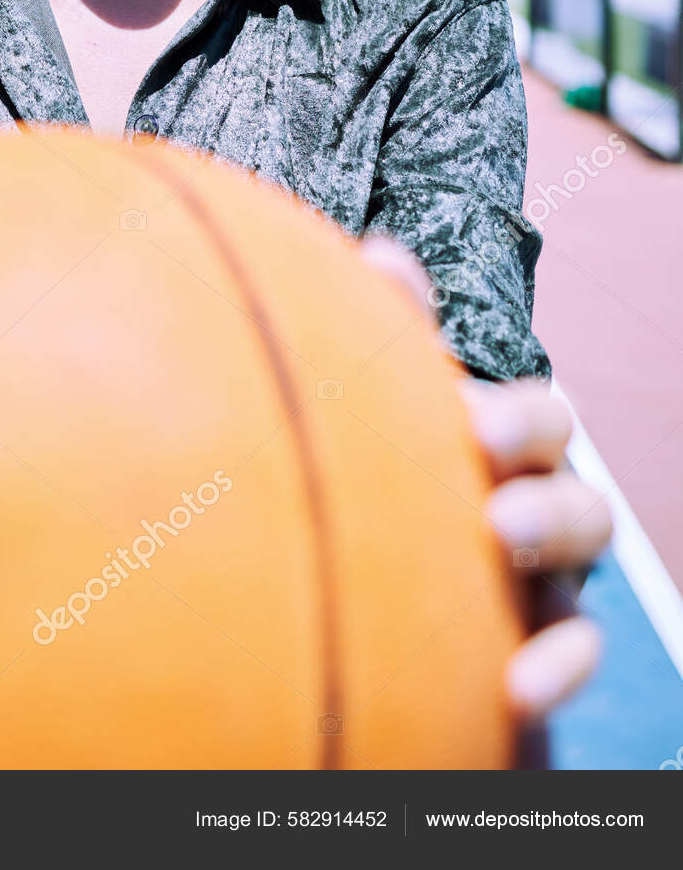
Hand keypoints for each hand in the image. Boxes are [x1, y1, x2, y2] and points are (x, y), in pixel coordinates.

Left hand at [360, 234, 611, 723]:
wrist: (363, 587)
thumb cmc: (374, 475)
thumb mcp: (375, 408)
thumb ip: (386, 341)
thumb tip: (382, 252)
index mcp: (501, 444)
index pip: (537, 420)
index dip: (516, 419)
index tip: (470, 423)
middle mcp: (536, 503)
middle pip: (575, 490)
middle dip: (543, 489)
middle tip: (492, 498)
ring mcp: (543, 578)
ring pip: (582, 569)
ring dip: (553, 555)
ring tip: (503, 554)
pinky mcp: (536, 643)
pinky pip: (566, 655)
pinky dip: (557, 669)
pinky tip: (515, 693)